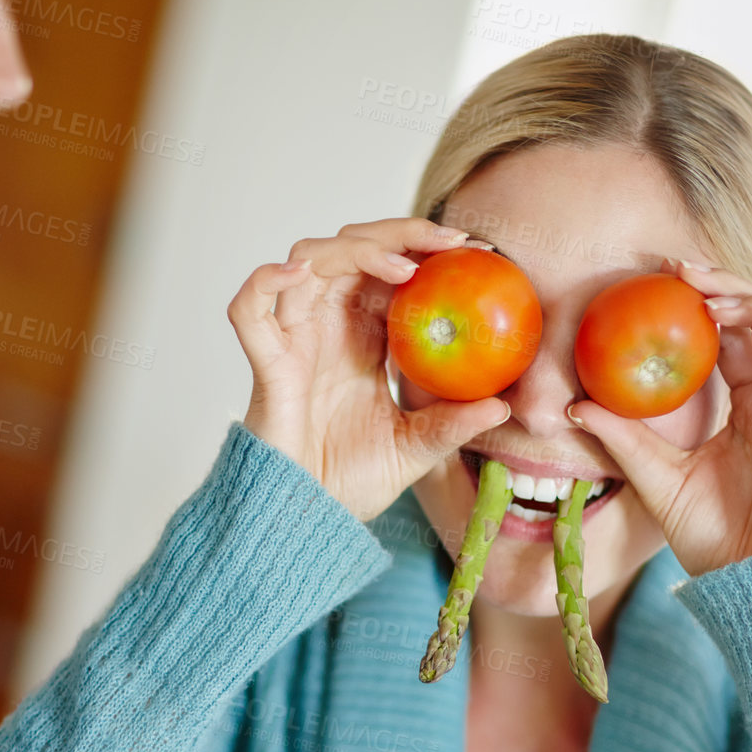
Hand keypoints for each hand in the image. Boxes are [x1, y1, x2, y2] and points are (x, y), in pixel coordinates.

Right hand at [229, 217, 512, 521]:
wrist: (308, 518)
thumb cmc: (352, 482)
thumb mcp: (416, 449)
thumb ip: (452, 425)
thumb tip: (502, 407)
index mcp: (365, 337)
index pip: (392, 270)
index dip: (427, 249)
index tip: (478, 253)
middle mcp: (328, 326)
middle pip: (353, 247)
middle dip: (401, 233)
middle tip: (450, 243)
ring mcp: (294, 339)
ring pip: (308, 259)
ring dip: (355, 248)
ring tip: (403, 267)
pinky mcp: (267, 363)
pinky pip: (249, 308)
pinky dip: (266, 280)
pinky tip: (301, 274)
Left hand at [566, 260, 751, 577]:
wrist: (749, 582)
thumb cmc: (712, 536)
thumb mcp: (655, 476)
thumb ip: (622, 436)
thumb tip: (573, 404)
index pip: (736, 335)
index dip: (706, 300)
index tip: (660, 277)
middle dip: (725, 284)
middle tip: (677, 266)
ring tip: (705, 288)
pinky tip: (745, 316)